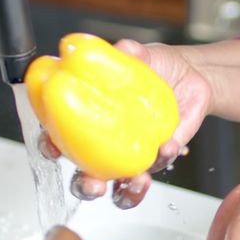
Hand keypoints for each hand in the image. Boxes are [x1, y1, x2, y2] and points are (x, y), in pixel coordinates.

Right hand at [47, 39, 211, 208]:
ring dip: (127, 191)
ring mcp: (132, 156)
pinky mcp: (160, 156)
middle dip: (86, 187)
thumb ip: (131, 53)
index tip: (52, 147)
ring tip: (137, 180)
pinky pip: (159, 164)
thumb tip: (123, 49)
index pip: (58, 138)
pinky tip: (167, 145)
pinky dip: (163, 156)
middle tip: (94, 185)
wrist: (190, 74)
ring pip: (122, 186)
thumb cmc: (153, 66)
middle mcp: (106, 146)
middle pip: (85, 177)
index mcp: (87, 120)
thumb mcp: (140, 54)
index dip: (50, 146)